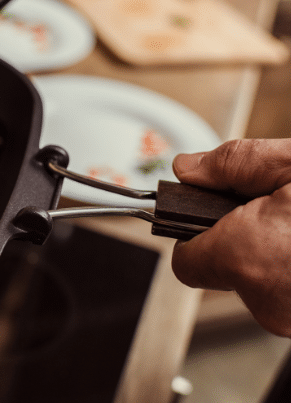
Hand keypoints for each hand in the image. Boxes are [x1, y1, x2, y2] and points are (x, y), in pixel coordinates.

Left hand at [171, 139, 290, 336]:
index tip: (206, 215)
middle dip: (243, 238)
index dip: (193, 233)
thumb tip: (189, 168)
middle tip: (275, 210)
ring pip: (261, 282)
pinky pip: (288, 294)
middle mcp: (271, 300)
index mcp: (250, 257)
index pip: (184, 260)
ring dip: (273, 255)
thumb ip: (234, 164)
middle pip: (225, 269)